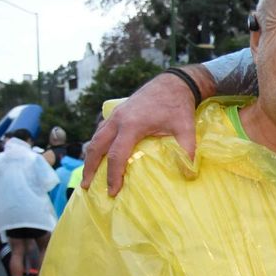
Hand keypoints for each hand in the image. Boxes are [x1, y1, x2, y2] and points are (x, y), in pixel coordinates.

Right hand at [81, 70, 203, 195]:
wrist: (174, 83)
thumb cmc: (178, 106)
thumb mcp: (186, 129)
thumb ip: (187, 152)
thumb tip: (189, 175)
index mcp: (132, 125)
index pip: (116, 155)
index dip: (113, 175)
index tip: (113, 192)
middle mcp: (118, 119)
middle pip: (96, 147)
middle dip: (90, 168)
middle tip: (86, 186)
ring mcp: (115, 114)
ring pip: (95, 138)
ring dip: (90, 156)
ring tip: (88, 174)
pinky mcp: (117, 112)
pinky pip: (101, 131)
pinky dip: (96, 145)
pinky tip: (97, 155)